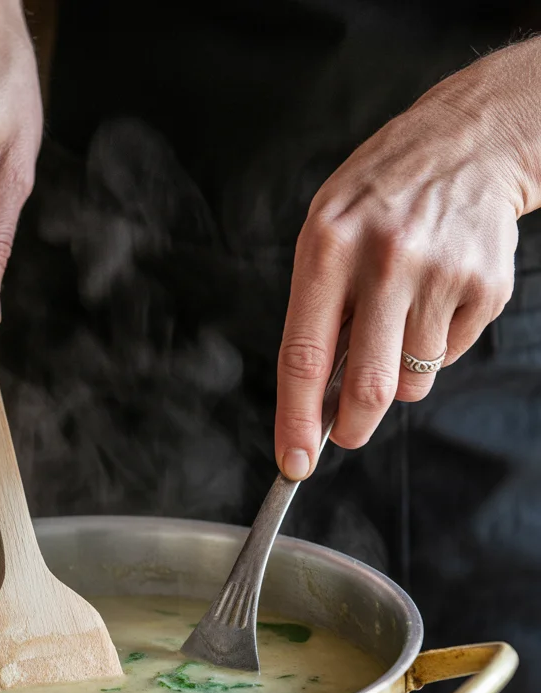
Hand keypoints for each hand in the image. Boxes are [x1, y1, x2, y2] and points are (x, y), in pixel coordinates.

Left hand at [274, 39, 540, 479]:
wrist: (470, 143)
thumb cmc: (382, 197)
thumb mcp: (326, 233)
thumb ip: (315, 312)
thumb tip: (314, 399)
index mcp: (329, 246)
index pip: (304, 356)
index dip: (296, 420)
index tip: (294, 462)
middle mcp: (386, 260)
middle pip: (367, 387)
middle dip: (353, 425)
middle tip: (348, 430)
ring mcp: (440, 273)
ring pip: (411, 380)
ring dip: (398, 374)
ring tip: (397, 320)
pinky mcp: (484, 287)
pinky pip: (448, 356)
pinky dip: (434, 346)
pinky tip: (433, 297)